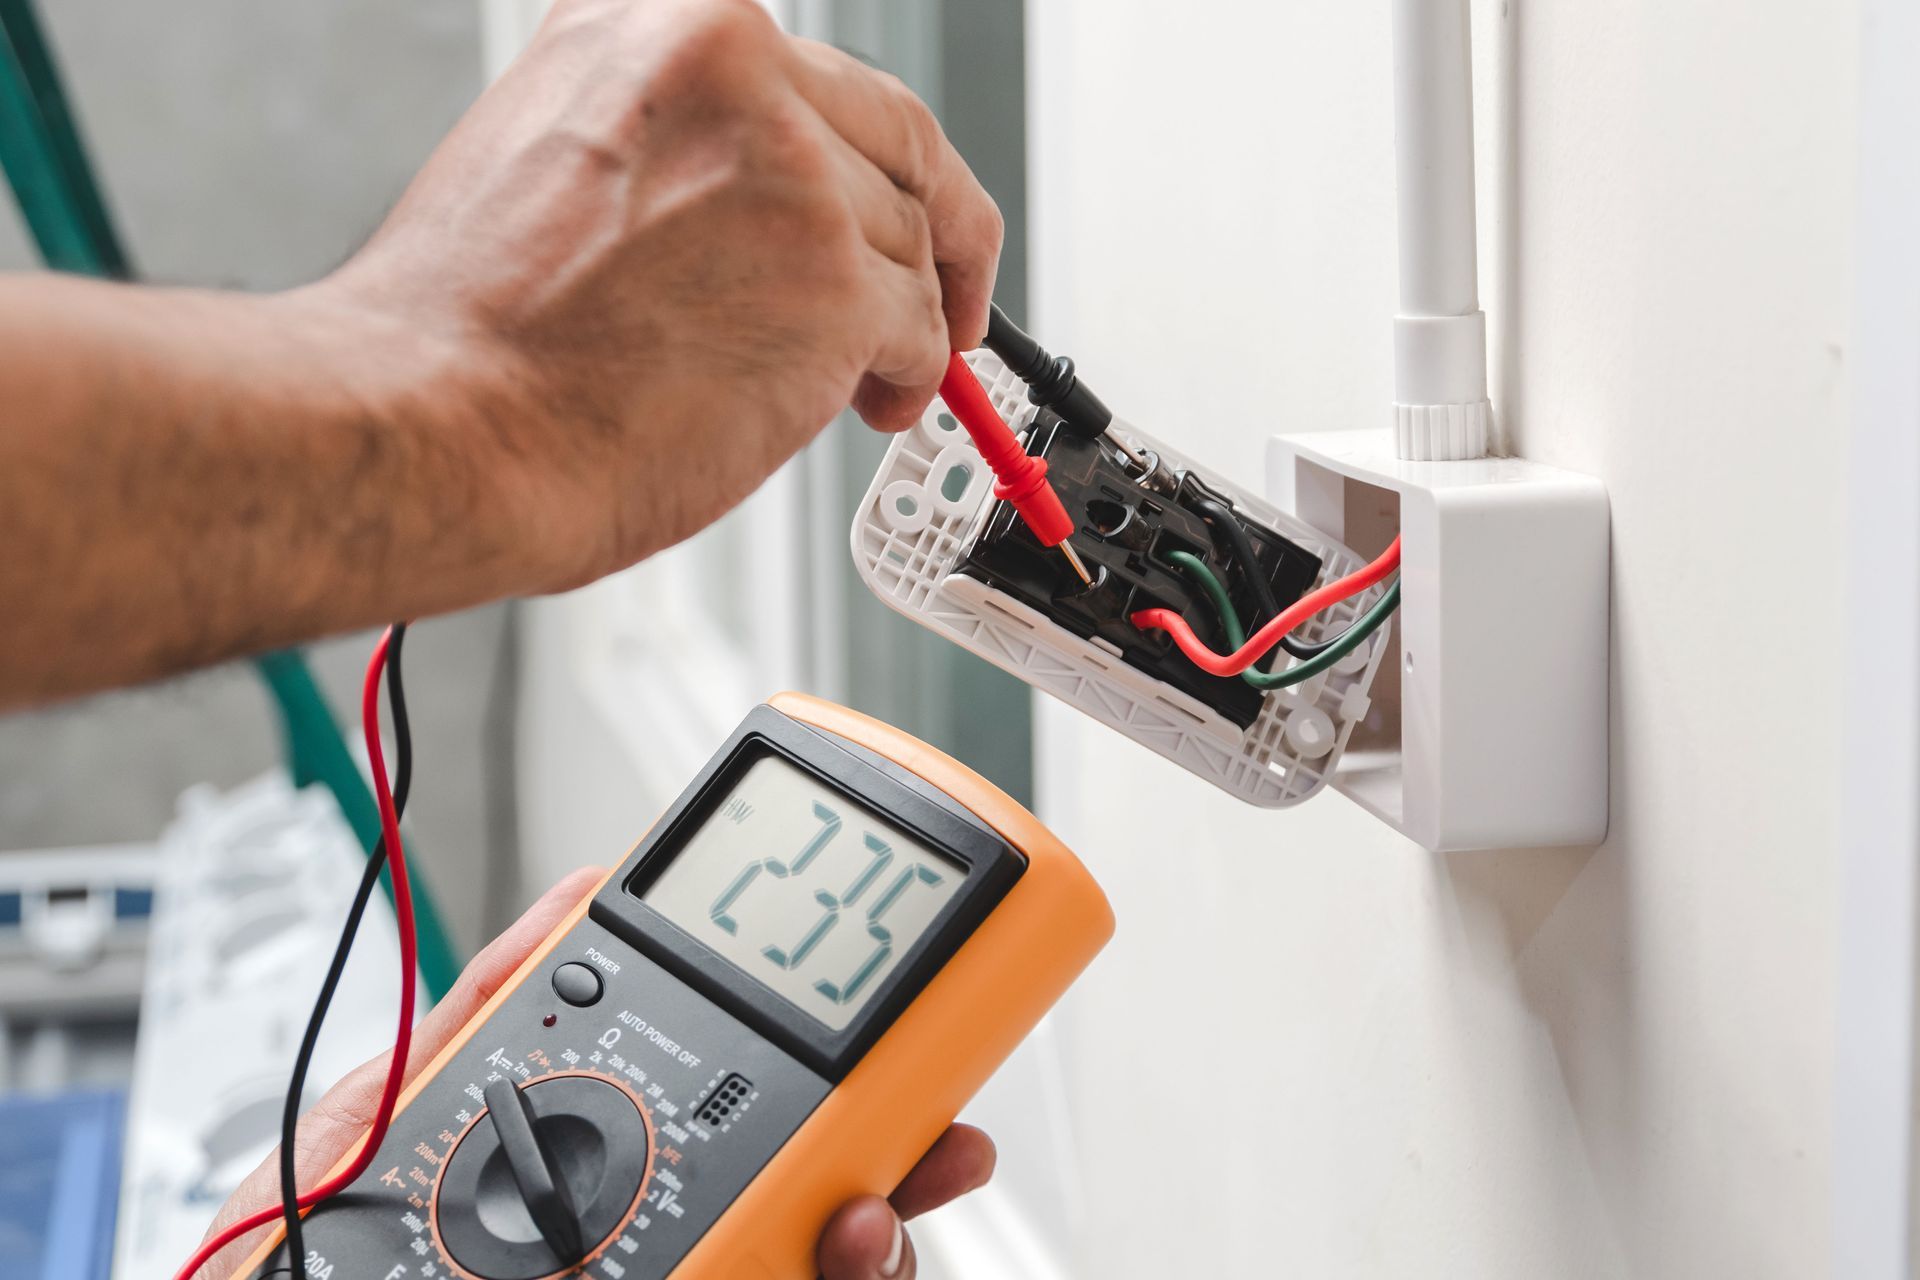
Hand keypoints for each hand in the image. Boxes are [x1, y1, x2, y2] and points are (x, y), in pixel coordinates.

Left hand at [201, 869, 993, 1278]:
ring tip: (858, 1232)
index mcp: (612, 1156)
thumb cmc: (301, 1247)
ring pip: (822, 1271)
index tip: (908, 1052)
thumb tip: (595, 886)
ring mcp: (682, 1276)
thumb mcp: (390, 1097)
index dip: (855, 1079)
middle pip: (824, 1200)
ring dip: (871, 1252)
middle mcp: (661, 1228)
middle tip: (933, 1142)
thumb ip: (492, 994)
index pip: (760, 1107)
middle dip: (899, 1164)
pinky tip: (816, 1264)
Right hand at [305, 0, 1002, 592]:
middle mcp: (733, 70)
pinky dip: (905, 376)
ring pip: (912, 246)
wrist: (436, 426)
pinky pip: (919, 331)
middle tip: (946, 301)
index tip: (892, 204)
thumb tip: (784, 204)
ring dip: (902, 323)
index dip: (872, 158)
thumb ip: (680, 147)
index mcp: (663, 25)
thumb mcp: (561, 150)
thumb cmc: (475, 330)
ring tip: (857, 386)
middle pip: (902, 144)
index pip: (826, 77)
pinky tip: (864, 403)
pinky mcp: (833, 284)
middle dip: (939, 233)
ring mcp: (791, 175)